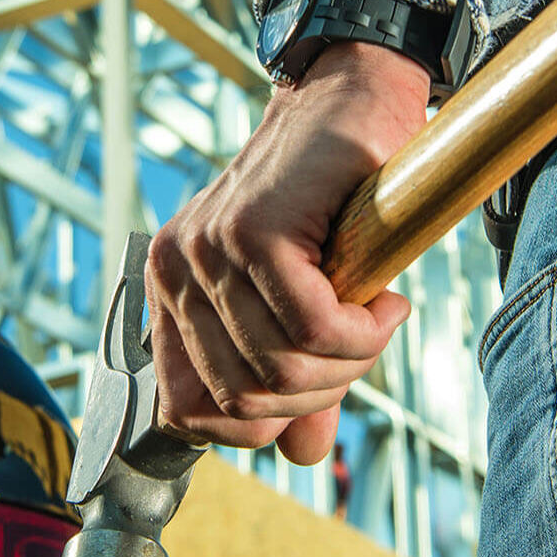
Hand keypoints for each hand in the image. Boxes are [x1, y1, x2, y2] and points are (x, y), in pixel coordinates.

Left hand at [146, 41, 427, 464]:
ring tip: (377, 321)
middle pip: (242, 400)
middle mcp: (173, 271)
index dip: (256, 426)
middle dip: (318, 395)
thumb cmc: (334, 201)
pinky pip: (311, 329)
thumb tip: (303, 457)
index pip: (185, 413)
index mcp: (170, 292)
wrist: (354, 100)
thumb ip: (297, 378)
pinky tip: (385, 302)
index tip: (315, 393)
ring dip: (350, 363)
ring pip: (279, 369)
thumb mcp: (307, 300)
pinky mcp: (252, 232)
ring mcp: (206, 250)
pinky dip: (362, 334)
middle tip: (363, 349)